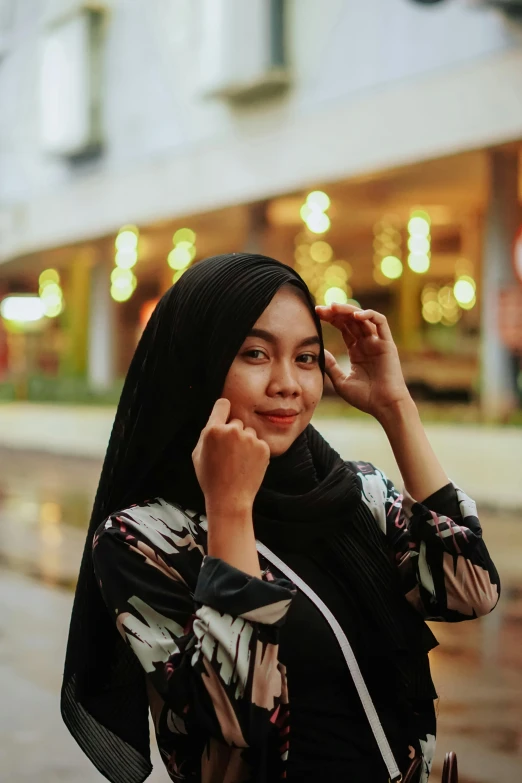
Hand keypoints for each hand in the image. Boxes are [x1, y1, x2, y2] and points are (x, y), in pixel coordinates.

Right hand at [192, 398, 269, 514]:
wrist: (230, 499)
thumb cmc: (210, 478)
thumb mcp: (197, 454)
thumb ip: (207, 433)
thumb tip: (216, 419)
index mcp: (213, 430)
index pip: (223, 404)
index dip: (223, 410)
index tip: (225, 414)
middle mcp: (233, 430)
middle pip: (236, 422)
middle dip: (233, 433)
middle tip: (228, 452)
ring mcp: (250, 439)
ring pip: (249, 432)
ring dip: (245, 442)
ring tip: (238, 461)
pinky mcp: (263, 448)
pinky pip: (259, 443)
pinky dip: (255, 452)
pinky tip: (247, 465)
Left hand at [316, 303, 411, 419]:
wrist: (384, 406)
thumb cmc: (365, 398)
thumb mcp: (341, 381)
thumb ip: (330, 365)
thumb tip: (318, 351)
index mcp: (357, 351)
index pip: (343, 328)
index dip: (330, 319)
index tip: (316, 314)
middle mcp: (367, 343)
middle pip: (351, 320)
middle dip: (335, 312)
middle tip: (321, 308)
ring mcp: (378, 342)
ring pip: (363, 318)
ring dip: (348, 310)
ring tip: (333, 307)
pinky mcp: (388, 343)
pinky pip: (381, 322)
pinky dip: (369, 315)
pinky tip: (355, 315)